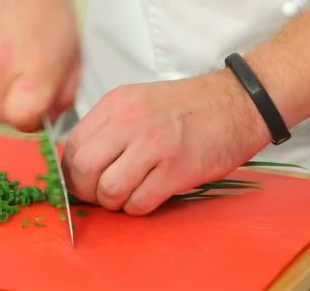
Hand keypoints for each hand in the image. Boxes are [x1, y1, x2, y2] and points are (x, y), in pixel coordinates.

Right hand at [0, 0, 79, 131]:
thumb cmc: (43, 5)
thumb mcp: (72, 52)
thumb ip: (64, 93)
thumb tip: (52, 118)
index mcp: (34, 71)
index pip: (21, 120)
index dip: (30, 120)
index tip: (35, 111)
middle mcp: (0, 68)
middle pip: (1, 114)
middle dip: (14, 104)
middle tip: (24, 77)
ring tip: (9, 58)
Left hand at [61, 69, 271, 214]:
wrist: (237, 102)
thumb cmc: (186, 107)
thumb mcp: (138, 102)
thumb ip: (108, 128)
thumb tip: (82, 164)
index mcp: (116, 104)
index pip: (73, 145)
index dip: (72, 171)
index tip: (83, 181)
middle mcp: (129, 121)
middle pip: (83, 168)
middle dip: (86, 190)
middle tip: (100, 194)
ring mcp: (154, 145)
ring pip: (109, 189)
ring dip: (113, 202)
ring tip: (127, 195)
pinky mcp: (177, 169)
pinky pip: (139, 202)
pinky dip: (138, 207)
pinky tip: (148, 195)